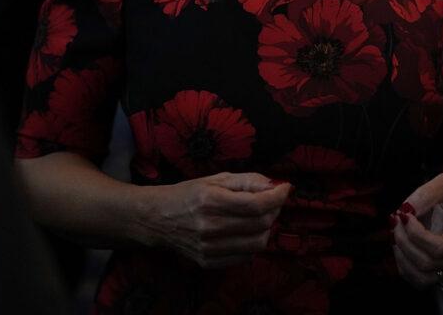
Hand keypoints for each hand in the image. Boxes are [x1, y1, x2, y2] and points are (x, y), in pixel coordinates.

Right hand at [144, 172, 289, 268]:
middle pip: (260, 224)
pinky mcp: (208, 262)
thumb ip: (246, 181)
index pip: (257, 204)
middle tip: (272, 200)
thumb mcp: (215, 179)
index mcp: (211, 202)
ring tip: (260, 216)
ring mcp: (209, 248)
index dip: (277, 196)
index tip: (285, 188)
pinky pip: (245, 257)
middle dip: (274, 209)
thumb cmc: (188, 194)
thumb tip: (273, 185)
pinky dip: (253, 243)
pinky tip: (247, 231)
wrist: (157, 218)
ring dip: (267, 228)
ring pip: (257, 243)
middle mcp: (210, 227)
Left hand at [390, 171, 442, 288]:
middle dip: (404, 241)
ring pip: (422, 276)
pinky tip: (400, 245)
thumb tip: (406, 210)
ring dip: (402, 256)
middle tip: (396, 219)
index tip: (405, 215)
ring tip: (396, 233)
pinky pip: (420, 279)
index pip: (441, 247)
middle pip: (427, 263)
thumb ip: (427, 194)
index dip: (416, 234)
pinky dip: (404, 265)